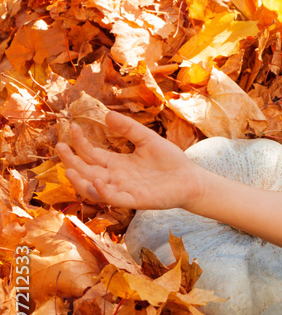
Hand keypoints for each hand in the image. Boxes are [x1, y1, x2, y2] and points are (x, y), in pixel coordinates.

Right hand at [57, 111, 204, 210]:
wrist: (189, 178)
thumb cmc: (170, 160)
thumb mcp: (147, 139)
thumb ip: (129, 128)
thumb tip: (106, 114)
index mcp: (117, 163)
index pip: (91, 153)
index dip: (80, 142)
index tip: (72, 127)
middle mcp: (115, 177)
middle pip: (86, 170)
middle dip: (70, 160)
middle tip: (59, 146)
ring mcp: (123, 190)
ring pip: (93, 188)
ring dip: (80, 180)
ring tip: (69, 169)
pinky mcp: (134, 200)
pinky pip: (113, 198)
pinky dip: (103, 192)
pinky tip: (97, 180)